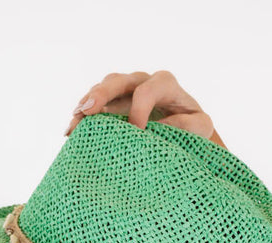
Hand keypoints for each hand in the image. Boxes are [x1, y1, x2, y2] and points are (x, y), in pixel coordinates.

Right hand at [64, 69, 225, 147]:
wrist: (185, 131)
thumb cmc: (193, 128)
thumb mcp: (201, 127)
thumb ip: (189, 125)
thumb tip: (161, 128)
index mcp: (164, 83)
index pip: (146, 91)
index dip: (138, 111)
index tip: (136, 133)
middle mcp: (141, 81)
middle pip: (118, 81)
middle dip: (101, 94)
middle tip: (87, 109)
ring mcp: (124, 92)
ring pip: (102, 90)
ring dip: (86, 104)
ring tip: (75, 120)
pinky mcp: (113, 105)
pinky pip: (94, 106)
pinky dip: (82, 118)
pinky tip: (70, 131)